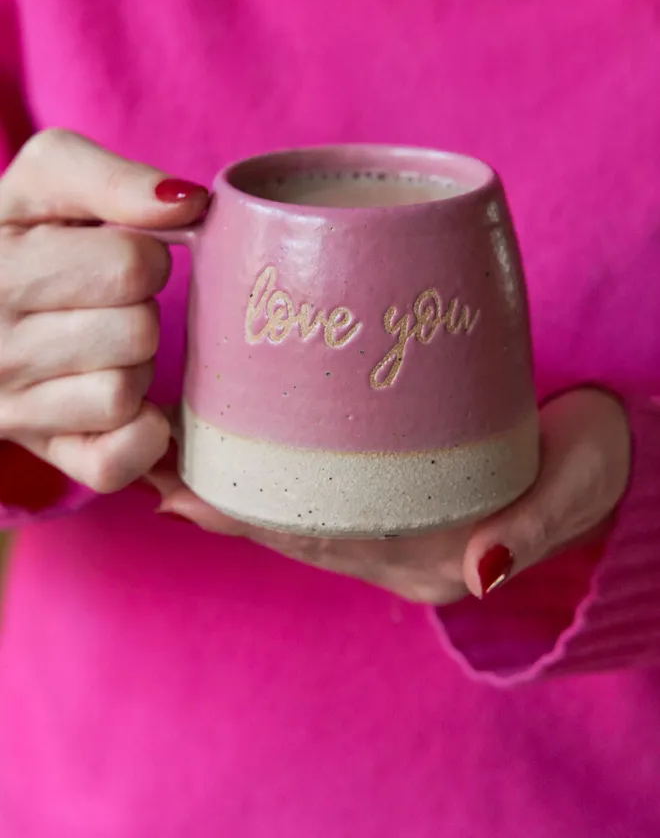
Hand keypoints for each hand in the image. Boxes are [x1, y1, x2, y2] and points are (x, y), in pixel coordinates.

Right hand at [0, 129, 206, 491]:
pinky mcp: (45, 453)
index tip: (120, 257)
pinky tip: (128, 406)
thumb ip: (112, 179)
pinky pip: (114, 462)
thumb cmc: (23, 239)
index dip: (145, 257)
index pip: (131, 266)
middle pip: (136, 332)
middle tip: (110, 306)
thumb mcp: (45, 183)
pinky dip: (139, 436)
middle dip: (141, 312)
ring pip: (126, 393)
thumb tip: (189, 202)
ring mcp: (14, 406)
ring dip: (136, 368)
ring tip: (105, 349)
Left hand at [149, 390, 629, 603]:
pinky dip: (268, 466)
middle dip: (217, 501)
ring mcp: (389, 515)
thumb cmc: (587, 464)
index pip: (319, 541)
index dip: (249, 520)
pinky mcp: (393, 481)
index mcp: (423, 554)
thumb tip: (484, 568)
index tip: (183, 497)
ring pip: (294, 505)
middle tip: (148, 462)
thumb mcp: (574, 488)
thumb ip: (535, 525)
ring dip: (231, 483)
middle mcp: (392, 542)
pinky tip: (231, 437)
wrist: (601, 449)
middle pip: (289, 525)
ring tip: (165, 448)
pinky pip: (317, 482)